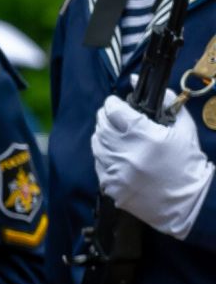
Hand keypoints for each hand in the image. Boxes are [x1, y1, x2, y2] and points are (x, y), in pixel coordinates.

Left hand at [93, 96, 214, 238]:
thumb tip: (138, 80)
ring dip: (104, 135)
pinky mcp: (109, 185)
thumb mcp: (183, 129)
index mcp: (145, 136)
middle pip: (102, 124)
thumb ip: (166, 101)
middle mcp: (126, 152)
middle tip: (117, 118)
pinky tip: (119, 155)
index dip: (113, 103)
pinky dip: (105, 155)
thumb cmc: (187, 164)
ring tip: (119, 136)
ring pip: (96, 142)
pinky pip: (98, 162)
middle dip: (107, 117)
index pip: (114, 110)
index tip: (117, 103)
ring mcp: (115, 170)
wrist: (186, 203)